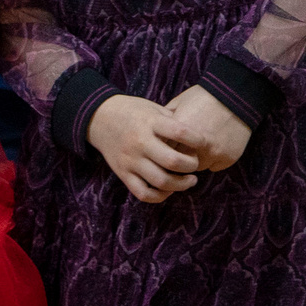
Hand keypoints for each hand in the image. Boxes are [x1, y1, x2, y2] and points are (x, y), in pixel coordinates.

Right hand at [88, 94, 203, 203]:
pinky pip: (142, 193)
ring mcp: (130, 160)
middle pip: (172, 161)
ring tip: (190, 180)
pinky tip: (169, 189)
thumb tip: (200, 133)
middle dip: (192, 165)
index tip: (205, 143)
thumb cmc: (134, 111)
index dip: (198, 139)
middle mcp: (140, 142)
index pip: (181, 132)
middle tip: (196, 164)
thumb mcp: (154, 109)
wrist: (99, 118)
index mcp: (151, 123)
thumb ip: (173, 120)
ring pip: (160, 181)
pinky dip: (159, 196)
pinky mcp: (122, 173)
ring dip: (181, 185)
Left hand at [163, 83, 253, 172]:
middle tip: (181, 151)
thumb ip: (166, 121)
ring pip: (197, 167)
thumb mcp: (179, 102)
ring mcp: (213, 153)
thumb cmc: (205, 95)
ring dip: (196, 160)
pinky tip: (217, 146)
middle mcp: (195, 146)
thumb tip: (155, 133)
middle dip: (177, 159)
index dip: (162, 152)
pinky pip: (215, 166)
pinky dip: (214, 159)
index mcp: (179, 133)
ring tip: (200, 147)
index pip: (162, 153)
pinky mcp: (228, 157)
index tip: (163, 149)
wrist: (238, 93)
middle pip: (178, 165)